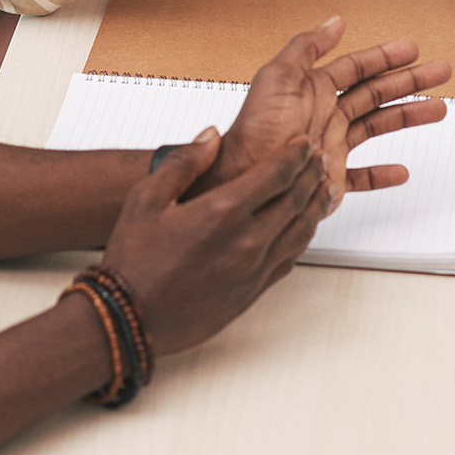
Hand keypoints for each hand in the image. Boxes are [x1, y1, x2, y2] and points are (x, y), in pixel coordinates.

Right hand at [99, 131, 329, 353]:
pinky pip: (290, 259)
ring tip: (324, 187)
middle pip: (296, 199)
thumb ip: (184, 163)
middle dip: (312, 174)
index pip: (276, 174)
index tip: (303, 142)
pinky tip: (305, 227)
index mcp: (221, 212)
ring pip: (301, 231)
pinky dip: (304, 237)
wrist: (130, 318)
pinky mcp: (253, 292)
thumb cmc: (133, 261)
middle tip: (320, 158)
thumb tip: (211, 137)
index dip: (295, 154)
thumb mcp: (146, 199)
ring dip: (316, 205)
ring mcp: (253, 269)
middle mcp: (246, 241)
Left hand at [209, 17, 449, 208]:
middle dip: (409, 81)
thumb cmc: (257, 130)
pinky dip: (382, 174)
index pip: (357, 67)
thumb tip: (334, 22)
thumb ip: (307, 47)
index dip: (385, 56)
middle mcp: (324, 114)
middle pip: (376, 92)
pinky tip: (399, 171)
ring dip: (407, 117)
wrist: (247, 177)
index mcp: (313, 89)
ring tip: (437, 109)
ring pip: (377, 126)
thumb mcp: (278, 77)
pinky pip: (362, 175)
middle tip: (440, 71)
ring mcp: (331, 144)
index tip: (412, 49)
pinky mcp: (331, 176)